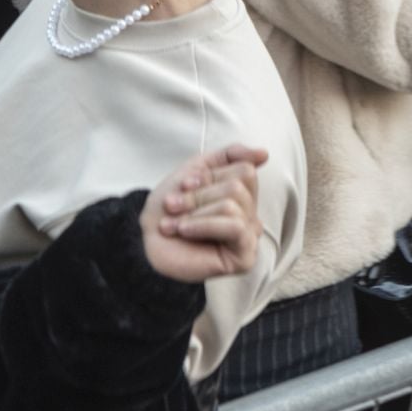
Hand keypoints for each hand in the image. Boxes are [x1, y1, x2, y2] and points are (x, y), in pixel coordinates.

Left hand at [140, 144, 266, 283]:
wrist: (146, 238)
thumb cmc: (169, 208)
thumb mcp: (195, 170)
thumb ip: (229, 156)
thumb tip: (264, 153)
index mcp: (242, 194)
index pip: (244, 169)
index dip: (209, 175)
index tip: (185, 185)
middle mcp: (250, 215)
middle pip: (237, 187)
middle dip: (198, 195)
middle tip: (174, 206)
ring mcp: (249, 237)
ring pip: (233, 207)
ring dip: (195, 212)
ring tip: (174, 222)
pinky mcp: (245, 257)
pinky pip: (235, 228)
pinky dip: (204, 225)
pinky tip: (184, 230)